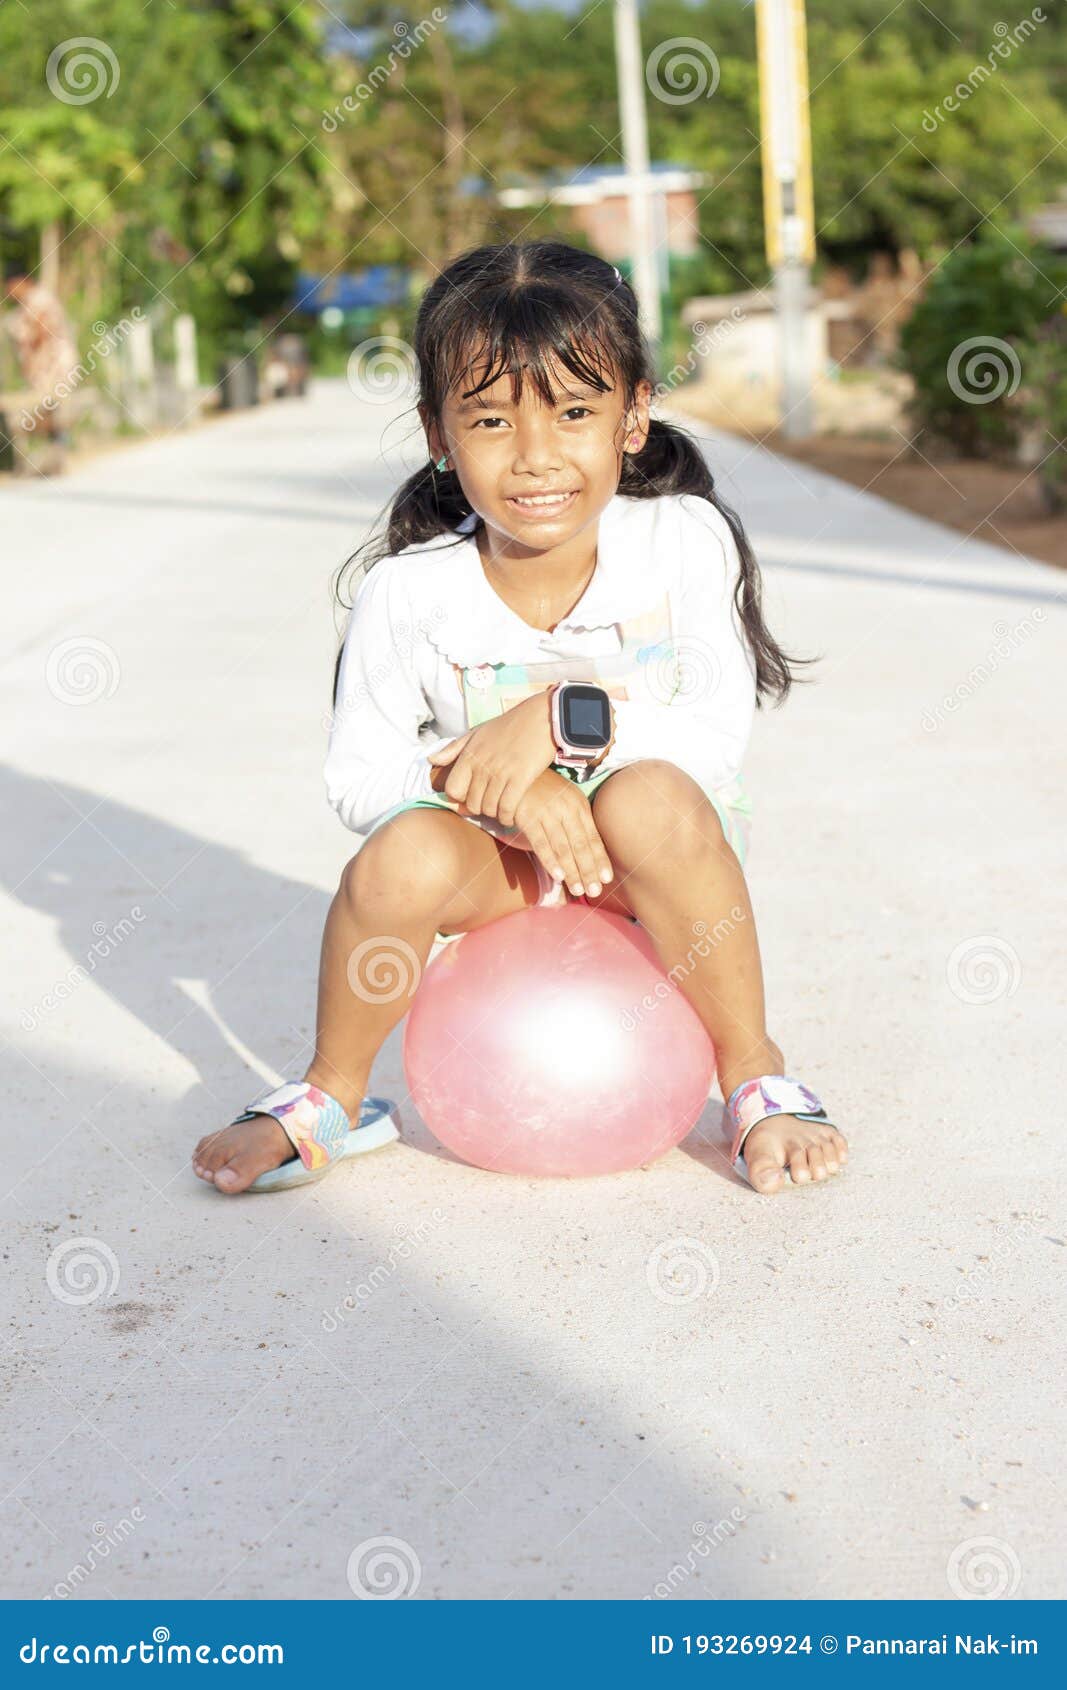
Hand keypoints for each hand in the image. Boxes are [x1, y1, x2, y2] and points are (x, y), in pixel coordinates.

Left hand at [427, 691, 556, 823]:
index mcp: (469, 755)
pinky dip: (507, 816)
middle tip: (489, 805)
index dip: (460, 798)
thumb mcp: (476, 732)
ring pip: (488, 808)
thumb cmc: (509, 725)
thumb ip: (453, 749)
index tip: (471, 797)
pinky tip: (511, 813)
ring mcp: (501, 773)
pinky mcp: (520, 779)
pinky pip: (506, 809)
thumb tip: (431, 760)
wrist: (541, 718)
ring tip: (500, 809)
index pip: (452, 789)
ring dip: (494, 813)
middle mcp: (482, 765)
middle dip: (479, 808)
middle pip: (471, 803)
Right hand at [513, 769, 613, 897]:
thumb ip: (576, 820)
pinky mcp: (528, 815)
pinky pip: (541, 842)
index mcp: (579, 805)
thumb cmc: (542, 789)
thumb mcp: (565, 799)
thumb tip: (586, 849)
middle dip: (588, 870)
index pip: (593, 837)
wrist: (516, 771)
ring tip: (578, 890)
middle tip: (595, 892)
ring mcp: (548, 812)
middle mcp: (567, 809)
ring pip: (563, 847)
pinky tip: (557, 875)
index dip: (600, 859)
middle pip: (580, 845)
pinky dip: (549, 859)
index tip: (606, 879)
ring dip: (571, 871)